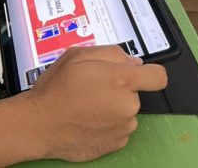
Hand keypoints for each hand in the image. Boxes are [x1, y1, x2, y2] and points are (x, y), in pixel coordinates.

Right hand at [10, 46, 167, 162]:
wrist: (39, 124)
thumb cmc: (55, 89)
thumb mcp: (76, 55)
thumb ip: (110, 53)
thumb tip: (132, 62)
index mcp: (121, 80)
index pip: (157, 77)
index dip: (148, 73)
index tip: (137, 74)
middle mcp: (127, 105)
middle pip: (134, 93)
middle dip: (117, 89)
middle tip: (90, 88)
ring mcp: (124, 128)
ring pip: (125, 112)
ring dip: (111, 107)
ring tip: (85, 106)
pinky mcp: (116, 144)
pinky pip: (118, 129)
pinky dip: (106, 125)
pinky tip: (85, 120)